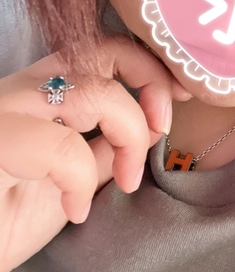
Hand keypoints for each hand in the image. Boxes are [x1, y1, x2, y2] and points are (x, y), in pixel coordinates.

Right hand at [0, 35, 186, 271]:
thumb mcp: (73, 180)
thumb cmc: (6, 222)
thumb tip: (152, 126)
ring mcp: (6, 111)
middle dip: (152, 82)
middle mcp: (22, 90)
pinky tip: (74, 210)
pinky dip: (81, 181)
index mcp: (41, 92)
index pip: (103, 50)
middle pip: (103, 50)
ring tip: (125, 181)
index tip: (180, 96)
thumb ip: (108, 148)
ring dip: (128, 134)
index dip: (149, 66)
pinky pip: (61, 147)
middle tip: (161, 128)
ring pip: (92, 89)